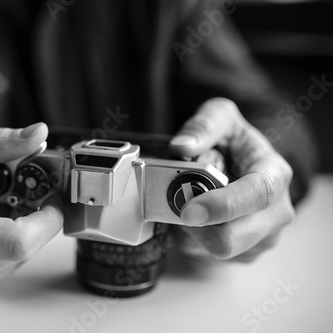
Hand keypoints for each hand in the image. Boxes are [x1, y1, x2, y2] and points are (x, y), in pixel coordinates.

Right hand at [0, 123, 62, 309]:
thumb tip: (36, 134)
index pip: (16, 242)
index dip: (47, 218)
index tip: (51, 195)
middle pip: (24, 248)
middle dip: (35, 215)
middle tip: (23, 190)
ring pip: (20, 257)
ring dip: (21, 227)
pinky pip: (8, 266)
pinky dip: (9, 241)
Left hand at [169, 98, 293, 261]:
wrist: (249, 163)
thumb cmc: (236, 142)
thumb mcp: (221, 117)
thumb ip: (203, 126)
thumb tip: (181, 146)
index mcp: (275, 174)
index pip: (256, 196)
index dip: (222, 206)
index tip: (189, 209)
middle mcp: (276, 212)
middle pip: (231, 239)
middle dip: (195, 225)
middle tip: (180, 201)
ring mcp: (263, 238)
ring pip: (212, 250)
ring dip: (191, 231)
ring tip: (192, 203)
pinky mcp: (247, 253)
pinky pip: (207, 256)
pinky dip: (192, 239)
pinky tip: (197, 217)